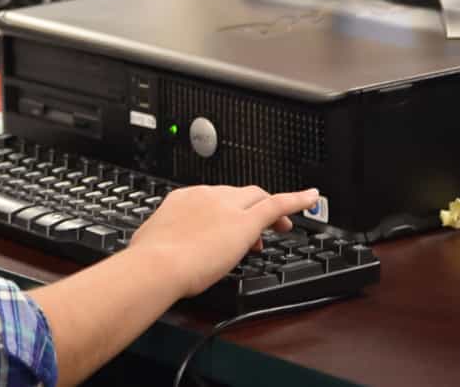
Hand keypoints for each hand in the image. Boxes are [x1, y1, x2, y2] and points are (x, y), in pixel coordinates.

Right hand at [129, 184, 319, 298]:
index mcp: (183, 198)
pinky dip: (296, 200)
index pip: (214, 199)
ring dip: (269, 213)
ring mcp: (228, 207)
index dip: (227, 212)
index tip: (228, 227)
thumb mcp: (152, 240)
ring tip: (280, 230)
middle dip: (251, 211)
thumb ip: (163, 238)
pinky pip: (277, 205)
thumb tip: (157, 246)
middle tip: (259, 234)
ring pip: (257, 199)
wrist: (158, 264)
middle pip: (239, 195)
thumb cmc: (150, 258)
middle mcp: (206, 196)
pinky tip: (310, 198)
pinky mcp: (246, 221)